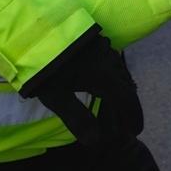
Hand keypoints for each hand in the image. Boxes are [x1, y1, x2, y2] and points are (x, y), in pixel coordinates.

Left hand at [19, 31, 141, 145]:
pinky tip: (103, 87)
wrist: (34, 29)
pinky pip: (111, 67)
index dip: (133, 117)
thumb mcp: (57, 97)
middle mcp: (110, 63)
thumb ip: (78, 119)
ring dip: (118, 95)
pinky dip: (111, 82)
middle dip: (126, 109)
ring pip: (118, 76)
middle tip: (124, 126)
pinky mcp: (95, 43)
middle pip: (125, 88)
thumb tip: (96, 142)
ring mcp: (104, 51)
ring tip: (114, 110)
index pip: (127, 100)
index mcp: (105, 77)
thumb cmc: (45, 66)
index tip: (135, 131)